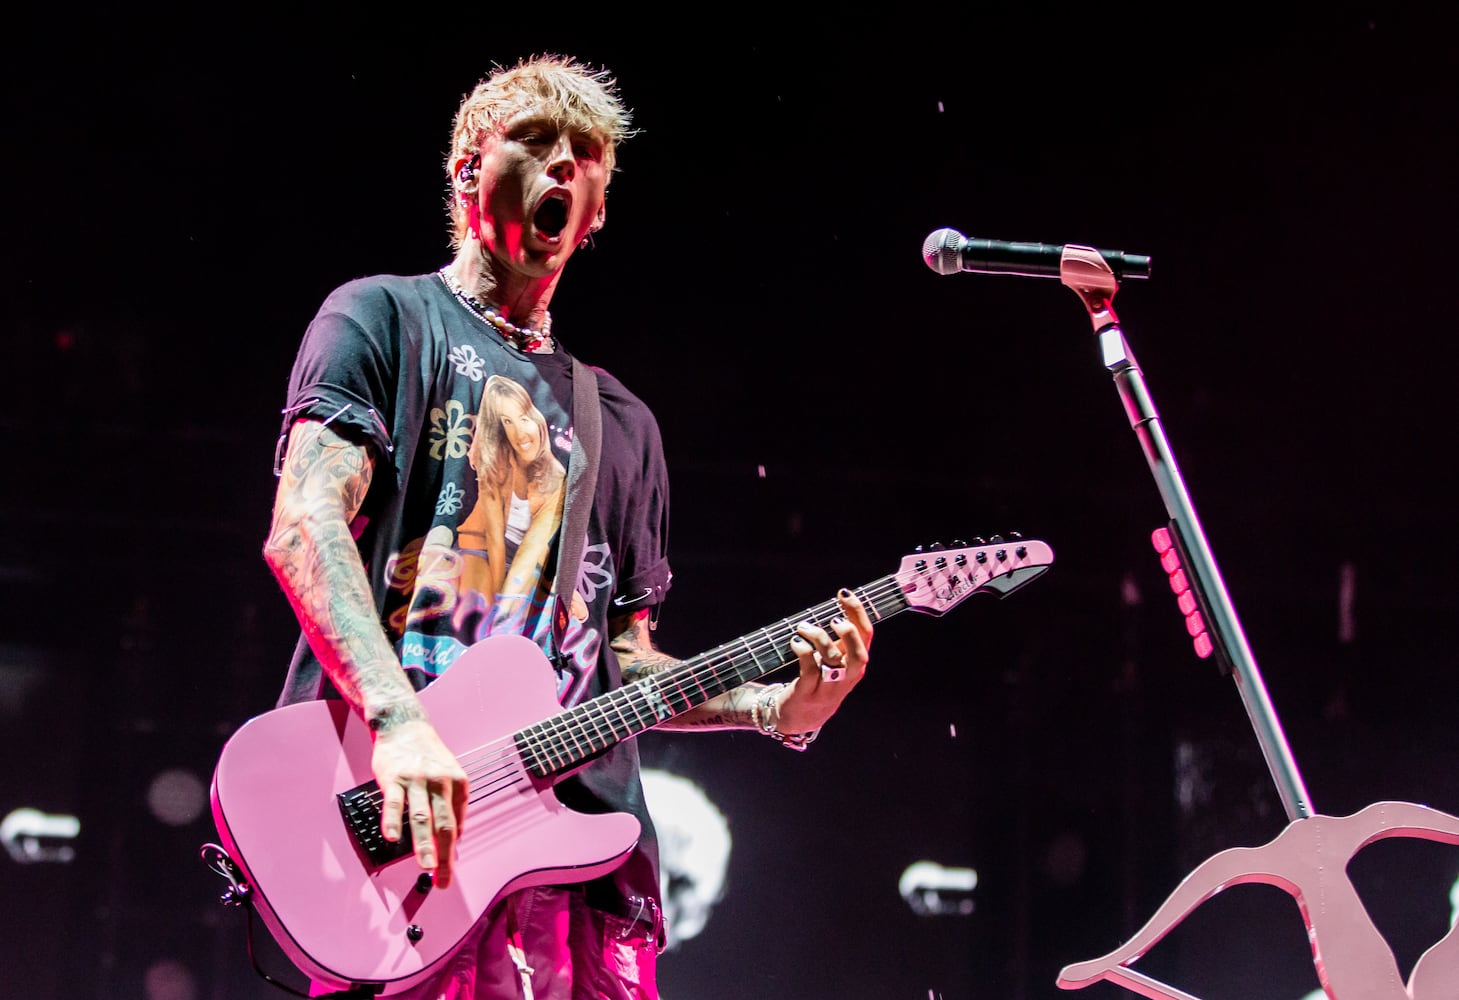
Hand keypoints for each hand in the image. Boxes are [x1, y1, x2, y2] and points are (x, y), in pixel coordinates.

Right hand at [371, 718, 469, 887]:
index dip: (453, 850)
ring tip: (426, 865)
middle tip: (442, 878)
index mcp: (458, 782)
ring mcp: (417, 779)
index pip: (457, 823)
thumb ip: (453, 804)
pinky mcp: (394, 778)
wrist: (404, 726)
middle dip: (445, 855)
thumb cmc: (428, 754)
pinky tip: (392, 838)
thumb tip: (455, 838)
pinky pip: (394, 803)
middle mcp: (440, 781)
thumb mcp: (450, 774)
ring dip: (424, 844)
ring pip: (421, 817)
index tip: (448, 871)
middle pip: (444, 824)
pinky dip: (393, 821)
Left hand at [776, 588, 873, 733]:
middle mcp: (846, 677)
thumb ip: (840, 638)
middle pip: (859, 655)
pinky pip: (809, 671)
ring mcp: (828, 688)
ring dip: (818, 638)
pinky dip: (803, 652)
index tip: (844, 593)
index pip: (866, 636)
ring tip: (803, 627)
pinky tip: (795, 642)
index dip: (858, 612)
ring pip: (832, 662)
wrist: (802, 716)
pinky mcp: (808, 693)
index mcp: (856, 664)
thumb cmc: (819, 680)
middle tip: (833, 619)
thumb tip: (839, 603)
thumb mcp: (835, 659)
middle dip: (848, 634)